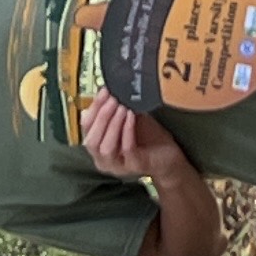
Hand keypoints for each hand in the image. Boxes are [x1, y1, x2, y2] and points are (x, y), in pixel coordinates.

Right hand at [76, 96, 194, 180]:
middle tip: (112, 99)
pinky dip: (127, 131)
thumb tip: (109, 88)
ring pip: (105, 148)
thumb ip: (116, 109)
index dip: (93, 108)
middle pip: (91, 140)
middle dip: (101, 117)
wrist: (170, 156)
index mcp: (98, 146)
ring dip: (112, 125)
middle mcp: (103, 159)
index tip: (104, 91)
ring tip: (122, 107)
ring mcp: (118, 166)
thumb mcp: (129, 119)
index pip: (86, 127)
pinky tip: (132, 116)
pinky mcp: (135, 167)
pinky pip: (127, 149)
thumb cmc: (147, 137)